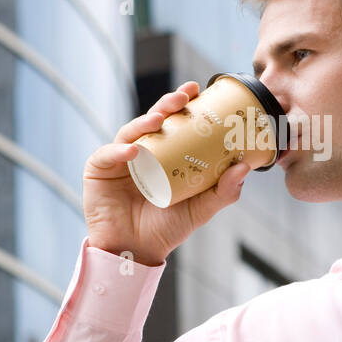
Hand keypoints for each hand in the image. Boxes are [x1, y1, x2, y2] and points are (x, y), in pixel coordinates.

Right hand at [83, 81, 251, 265]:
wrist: (136, 252)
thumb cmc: (167, 228)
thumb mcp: (201, 208)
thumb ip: (224, 191)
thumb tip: (244, 166)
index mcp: (164, 154)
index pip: (174, 123)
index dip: (183, 104)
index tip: (196, 89)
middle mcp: (141, 150)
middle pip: (152, 120)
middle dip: (166, 104)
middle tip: (182, 98)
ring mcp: (118, 159)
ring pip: (130, 131)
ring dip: (143, 122)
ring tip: (158, 119)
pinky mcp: (98, 170)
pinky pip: (107, 155)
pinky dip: (118, 151)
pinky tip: (132, 150)